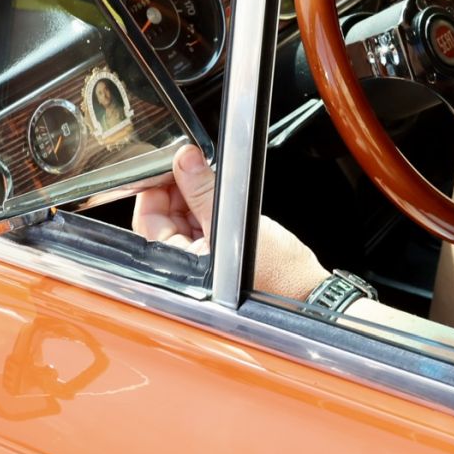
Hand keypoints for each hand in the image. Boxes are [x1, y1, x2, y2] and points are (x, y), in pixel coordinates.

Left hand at [133, 143, 332, 300]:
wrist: (306, 291)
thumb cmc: (277, 276)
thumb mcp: (234, 223)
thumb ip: (205, 191)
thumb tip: (185, 161)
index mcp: (178, 265)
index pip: (147, 220)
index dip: (153, 188)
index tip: (169, 165)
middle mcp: (184, 267)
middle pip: (162, 218)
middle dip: (175, 189)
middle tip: (192, 165)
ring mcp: (200, 262)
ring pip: (182, 220)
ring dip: (193, 196)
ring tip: (211, 181)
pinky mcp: (218, 256)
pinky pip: (202, 226)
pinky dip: (208, 208)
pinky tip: (222, 197)